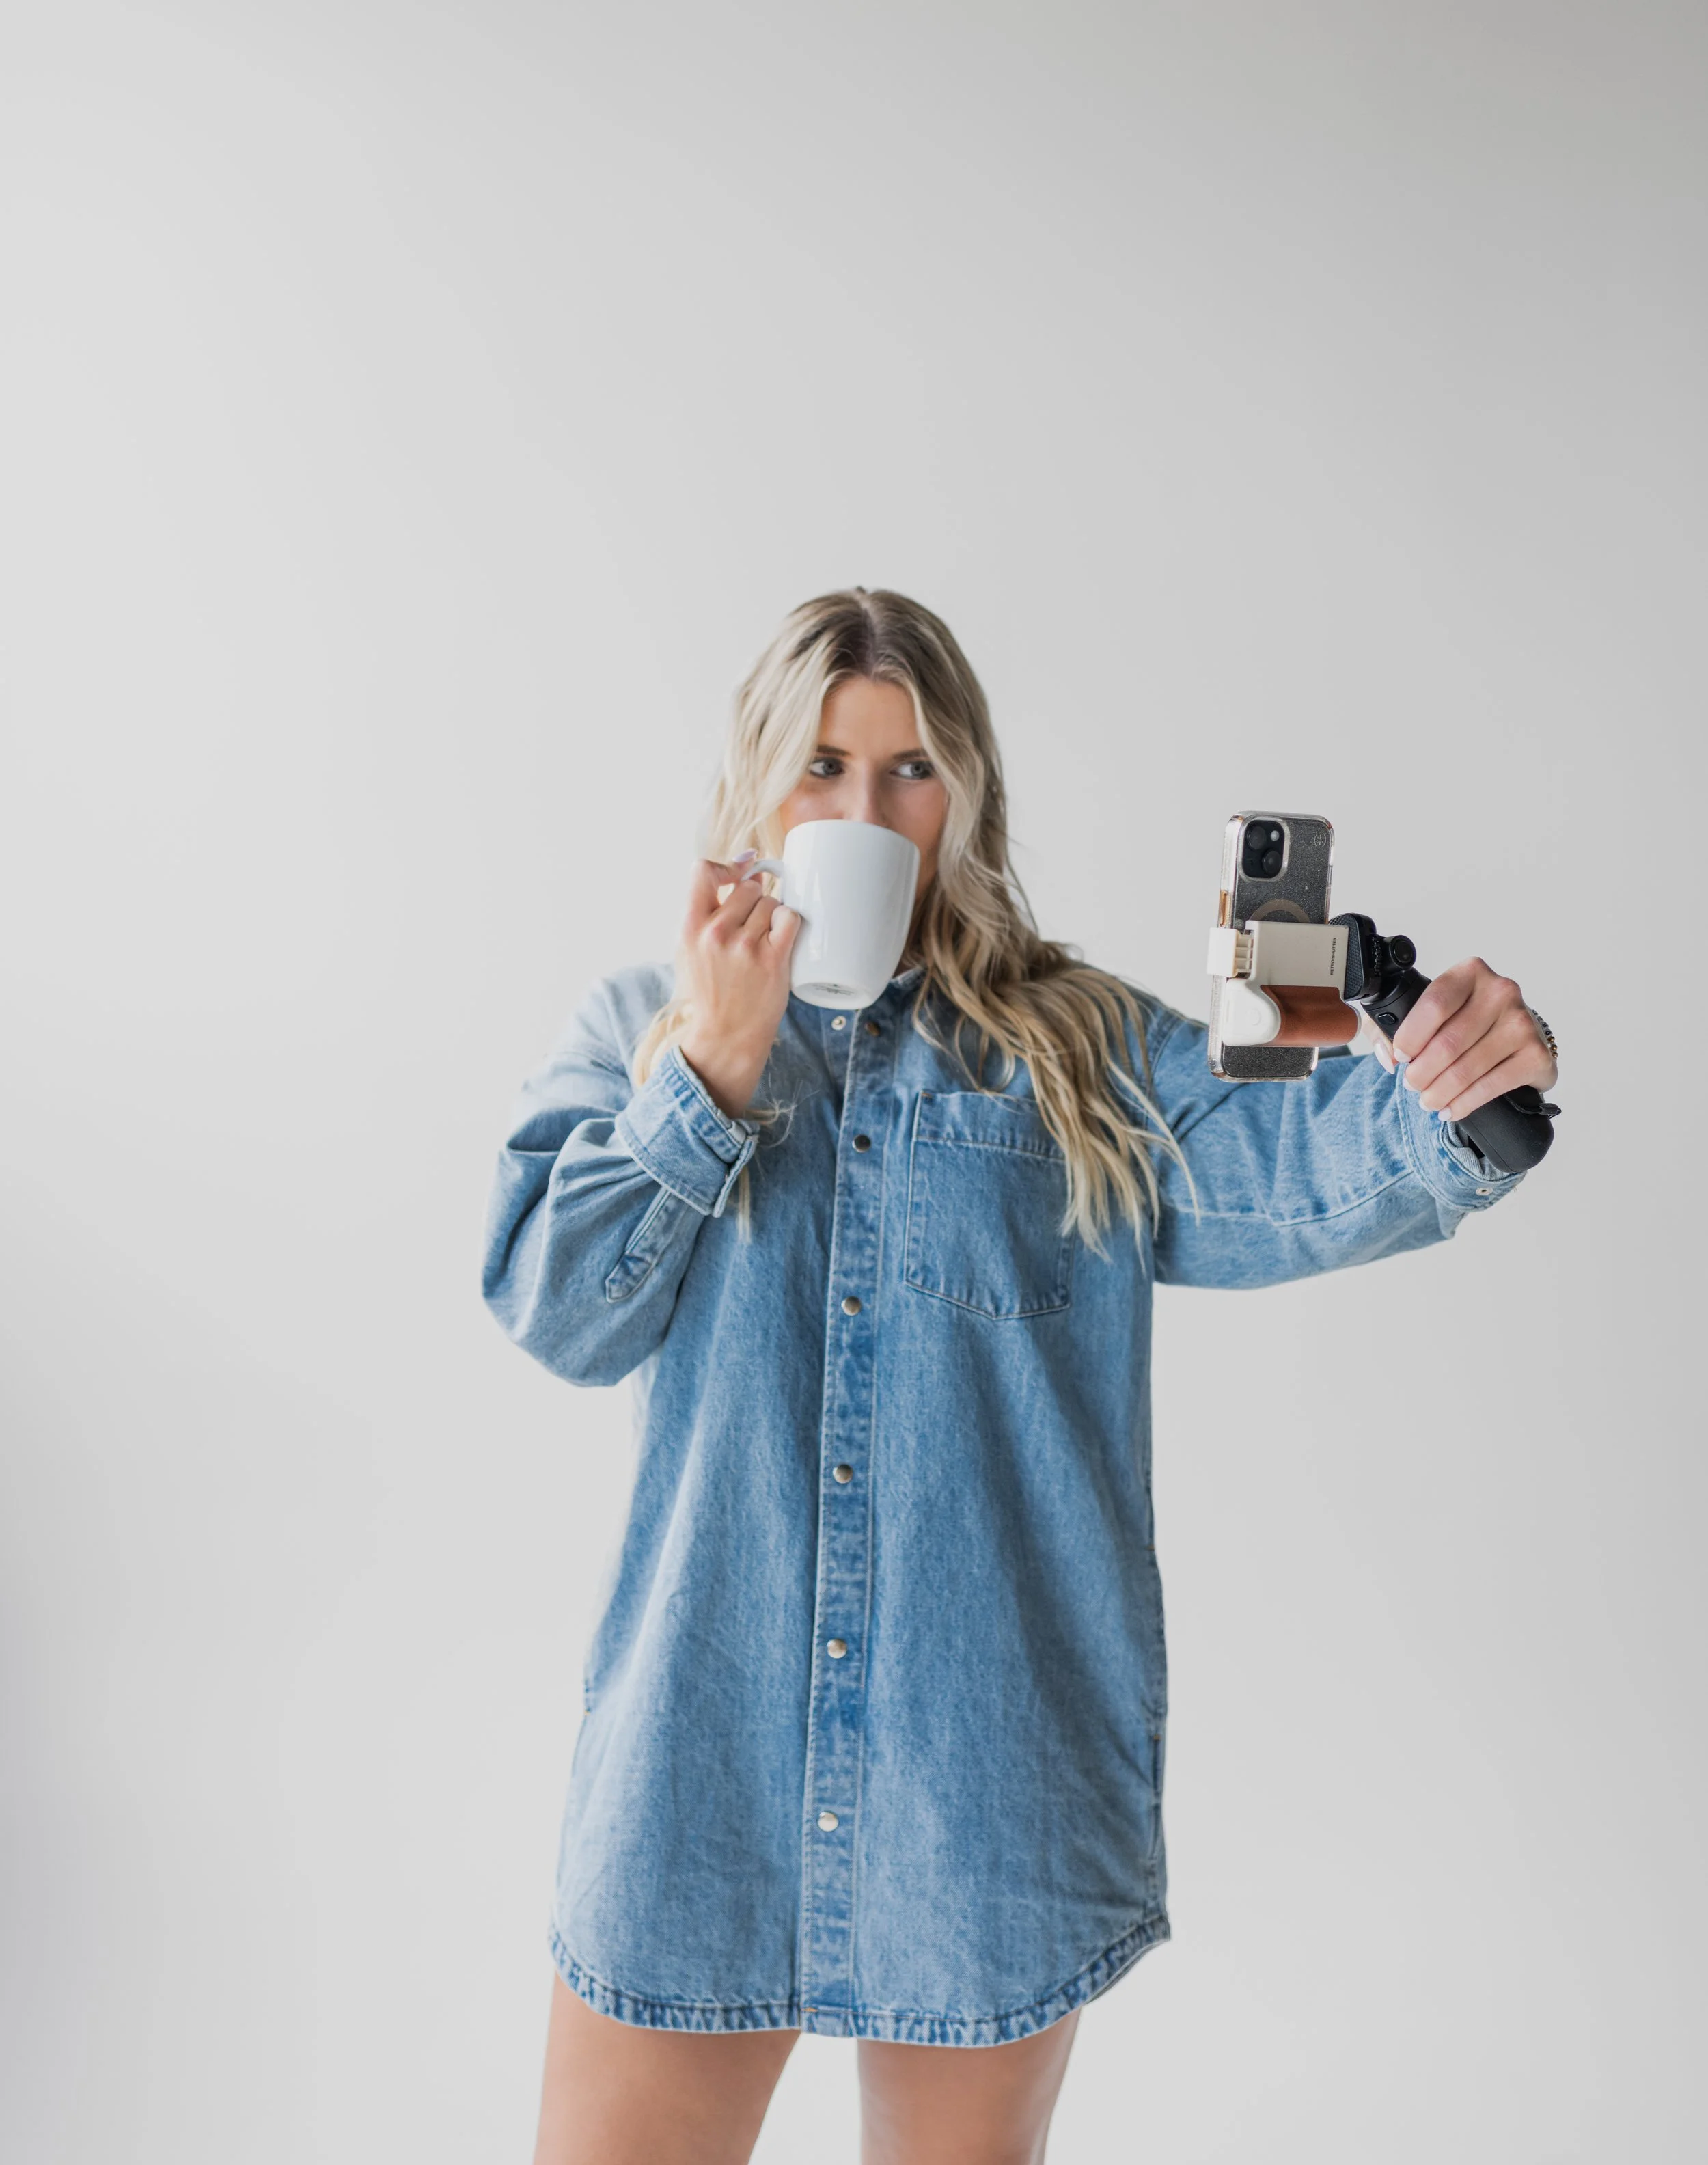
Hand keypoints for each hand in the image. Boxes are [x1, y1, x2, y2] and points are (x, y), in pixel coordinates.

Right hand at [676, 851, 799, 1117]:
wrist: (726, 1035)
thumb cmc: (712, 991)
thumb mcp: (692, 950)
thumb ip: (710, 912)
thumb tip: (748, 873)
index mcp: (690, 928)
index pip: (702, 870)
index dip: (726, 866)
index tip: (741, 872)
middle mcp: (715, 933)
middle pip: (748, 887)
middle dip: (755, 901)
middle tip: (752, 926)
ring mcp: (744, 946)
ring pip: (771, 903)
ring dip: (772, 918)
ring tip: (762, 942)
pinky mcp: (772, 958)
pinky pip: (789, 918)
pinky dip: (788, 925)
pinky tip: (780, 940)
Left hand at [1358, 958, 1557, 1119]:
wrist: (1517, 1036)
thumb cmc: (1465, 1021)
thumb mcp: (1425, 1010)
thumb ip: (1389, 1025)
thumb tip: (1388, 1056)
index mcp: (1470, 973)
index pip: (1434, 1004)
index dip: (1410, 1036)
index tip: (1401, 1056)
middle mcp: (1501, 992)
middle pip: (1448, 1042)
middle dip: (1421, 1073)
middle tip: (1412, 1086)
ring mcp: (1522, 1023)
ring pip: (1466, 1069)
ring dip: (1438, 1093)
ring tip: (1428, 1101)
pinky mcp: (1535, 1055)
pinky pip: (1490, 1087)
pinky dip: (1463, 1104)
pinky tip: (1451, 1110)